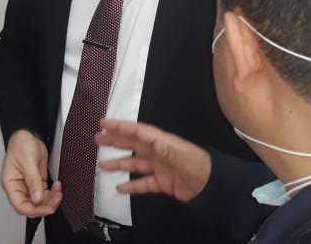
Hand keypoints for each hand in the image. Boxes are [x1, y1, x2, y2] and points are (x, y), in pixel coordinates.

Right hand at [0, 129, 62, 217]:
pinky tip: (57, 186)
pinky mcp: (37, 181)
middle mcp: (19, 186)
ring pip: (40, 201)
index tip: (46, 208)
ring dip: (51, 199)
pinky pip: (45, 193)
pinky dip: (53, 193)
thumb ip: (32, 180)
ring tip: (58, 191)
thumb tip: (37, 198)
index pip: (20, 205)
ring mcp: (28, 185)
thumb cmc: (20, 144)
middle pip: (31, 205)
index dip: (33, 210)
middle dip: (45, 205)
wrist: (27, 135)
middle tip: (56, 198)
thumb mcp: (27, 161)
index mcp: (11, 183)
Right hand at [96, 119, 211, 202]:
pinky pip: (143, 183)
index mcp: (161, 142)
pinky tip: (121, 187)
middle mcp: (158, 153)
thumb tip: (145, 138)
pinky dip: (131, 186)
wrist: (211, 187)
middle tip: (98, 139)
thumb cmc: (198, 166)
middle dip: (115, 141)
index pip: (137, 131)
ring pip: (135, 164)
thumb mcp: (179, 153)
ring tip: (103, 165)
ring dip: (119, 164)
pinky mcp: (162, 183)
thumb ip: (161, 146)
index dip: (120, 126)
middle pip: (133, 144)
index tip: (104, 123)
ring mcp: (160, 168)